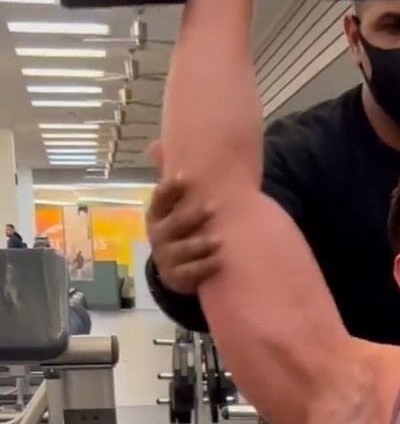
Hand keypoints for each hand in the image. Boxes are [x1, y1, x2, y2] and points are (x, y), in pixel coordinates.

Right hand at [145, 142, 221, 293]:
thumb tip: (155, 145)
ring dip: (200, 245)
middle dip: (191, 216)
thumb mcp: (173, 205)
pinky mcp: (176, 277)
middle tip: (213, 207)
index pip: (159, 198)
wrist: (175, 267)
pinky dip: (204, 267)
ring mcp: (166, 257)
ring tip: (219, 240)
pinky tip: (219, 261)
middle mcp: (157, 235)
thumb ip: (173, 181)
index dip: (170, 188)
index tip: (187, 177)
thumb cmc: (179, 228)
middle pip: (173, 225)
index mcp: (155, 214)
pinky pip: (190, 273)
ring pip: (182, 250)